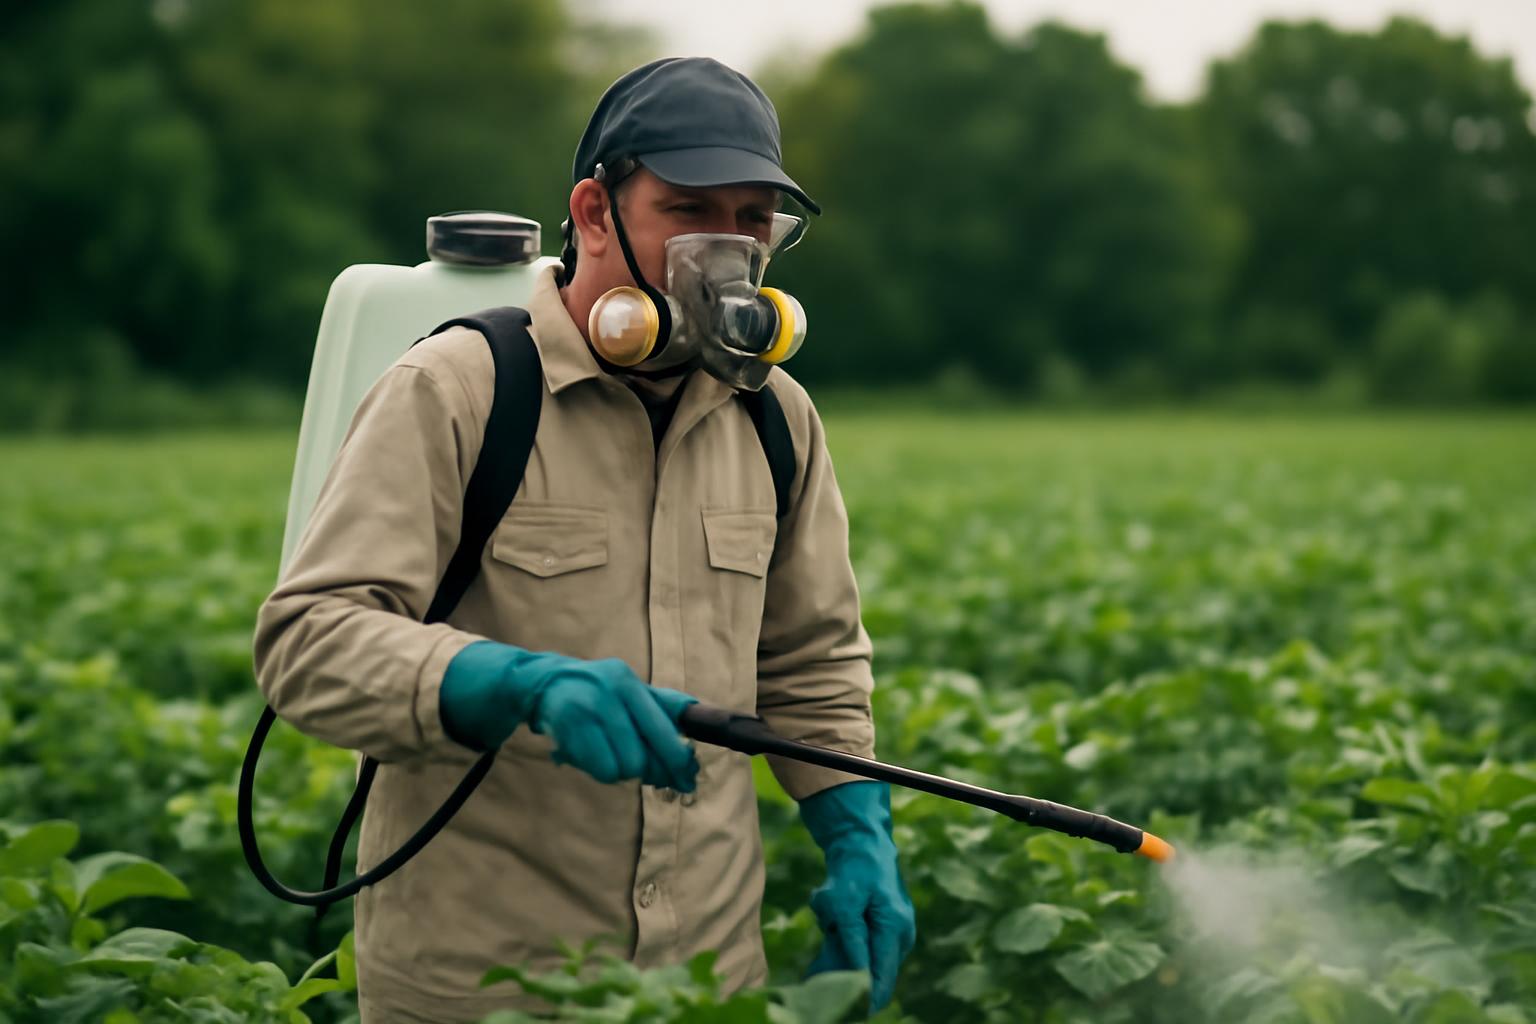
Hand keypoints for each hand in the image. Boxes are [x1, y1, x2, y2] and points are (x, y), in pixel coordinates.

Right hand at [439, 641, 698, 789]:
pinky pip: (596, 768)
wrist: (545, 682)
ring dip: (618, 770)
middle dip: (644, 769)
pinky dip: (599, 769)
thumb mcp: (631, 691)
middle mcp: (608, 692)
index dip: (676, 757)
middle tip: (641, 768)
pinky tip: (592, 754)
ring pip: (617, 767)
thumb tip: (689, 759)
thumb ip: (662, 715)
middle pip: (638, 757)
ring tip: (609, 753)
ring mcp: (584, 709)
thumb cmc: (599, 692)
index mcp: (630, 683)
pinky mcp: (566, 727)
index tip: (686, 776)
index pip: (661, 728)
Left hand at [797, 781, 916, 1012]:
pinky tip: (830, 918)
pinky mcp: (884, 925)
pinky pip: (863, 943)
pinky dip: (844, 938)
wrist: (860, 839)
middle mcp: (901, 935)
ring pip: (865, 956)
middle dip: (845, 975)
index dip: (864, 999)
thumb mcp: (843, 904)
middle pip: (875, 972)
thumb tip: (857, 977)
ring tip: (825, 925)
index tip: (843, 1012)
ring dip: (841, 950)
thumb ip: (852, 942)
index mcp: (895, 929)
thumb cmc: (851, 869)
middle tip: (816, 978)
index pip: (882, 978)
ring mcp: (895, 931)